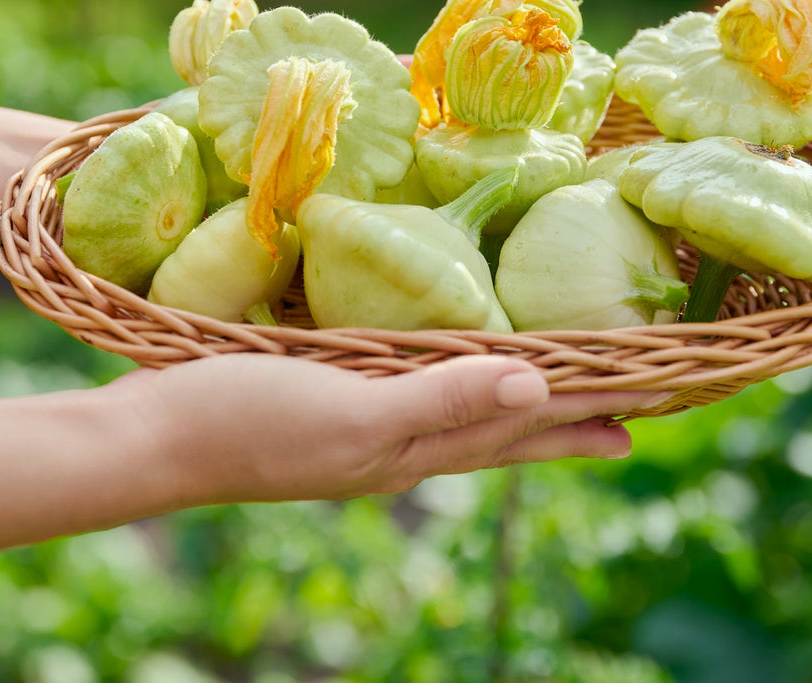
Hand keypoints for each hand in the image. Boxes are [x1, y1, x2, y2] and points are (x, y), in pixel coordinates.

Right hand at [110, 353, 667, 506]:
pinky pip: (416, 388)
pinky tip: (443, 363)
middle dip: (574, 415)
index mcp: (417, 448)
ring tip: (565, 390)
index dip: (590, 413)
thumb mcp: (354, 412)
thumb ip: (444, 400)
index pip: (525, 428)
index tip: (659, 402)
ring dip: (520, 400)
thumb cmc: (248, 421)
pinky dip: (453, 378)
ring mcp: (365, 423)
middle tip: (640, 406)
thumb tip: (541, 385)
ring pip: (465, 410)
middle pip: (507, 427)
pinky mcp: (330, 397)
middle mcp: (402, 442)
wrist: (152, 437)